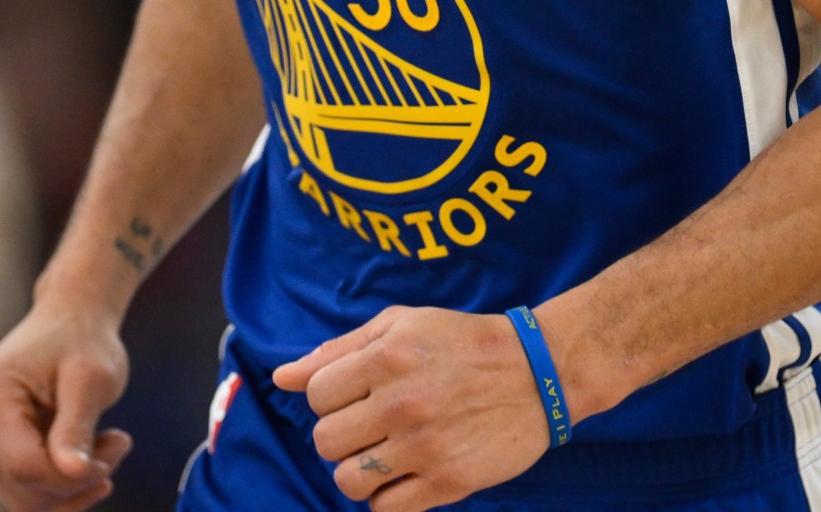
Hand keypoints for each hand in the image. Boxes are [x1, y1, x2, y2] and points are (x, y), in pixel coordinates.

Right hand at [0, 302, 134, 511]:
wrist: (68, 322)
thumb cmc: (82, 342)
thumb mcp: (91, 378)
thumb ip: (77, 427)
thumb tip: (74, 473)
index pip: (24, 467)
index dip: (74, 475)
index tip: (119, 444)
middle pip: (25, 489)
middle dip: (78, 479)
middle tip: (119, 443)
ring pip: (26, 499)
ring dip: (73, 484)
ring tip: (107, 443)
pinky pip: (25, 492)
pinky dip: (62, 484)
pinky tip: (88, 456)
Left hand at [274, 306, 553, 510]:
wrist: (538, 371)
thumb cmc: (462, 343)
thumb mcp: (400, 327)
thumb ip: (339, 350)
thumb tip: (282, 377)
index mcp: (386, 358)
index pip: (316, 395)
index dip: (332, 397)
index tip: (359, 395)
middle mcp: (400, 403)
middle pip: (325, 441)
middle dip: (342, 436)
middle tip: (371, 426)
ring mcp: (424, 446)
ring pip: (348, 480)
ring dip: (359, 471)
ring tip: (384, 455)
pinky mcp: (448, 482)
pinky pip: (385, 510)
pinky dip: (385, 499)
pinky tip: (403, 477)